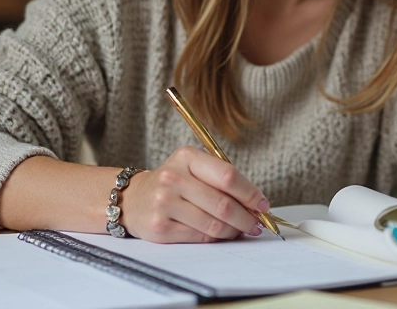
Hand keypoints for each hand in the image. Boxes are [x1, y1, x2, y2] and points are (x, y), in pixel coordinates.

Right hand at [120, 146, 270, 242]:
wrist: (133, 199)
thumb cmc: (173, 183)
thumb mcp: (193, 168)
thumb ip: (222, 181)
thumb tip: (256, 205)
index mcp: (186, 157)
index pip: (228, 176)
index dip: (250, 193)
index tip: (263, 204)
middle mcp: (173, 178)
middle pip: (223, 204)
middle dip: (246, 217)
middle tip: (257, 224)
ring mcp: (165, 203)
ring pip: (214, 224)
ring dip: (234, 230)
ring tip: (242, 230)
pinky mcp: (160, 228)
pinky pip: (200, 237)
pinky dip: (218, 238)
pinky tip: (223, 235)